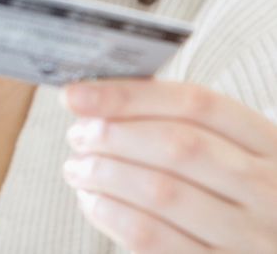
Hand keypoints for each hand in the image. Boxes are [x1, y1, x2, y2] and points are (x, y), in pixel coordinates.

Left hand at [58, 78, 276, 252]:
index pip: (195, 103)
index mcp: (270, 144)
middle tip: (77, 136)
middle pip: (178, 145)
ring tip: (76, 168)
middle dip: (113, 135)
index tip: (76, 95)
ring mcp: (252, 238)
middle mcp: (269, 189)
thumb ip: (176, 122)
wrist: (266, 245)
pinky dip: (111, 214)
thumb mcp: (230, 151)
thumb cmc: (234, 192)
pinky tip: (92, 201)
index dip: (128, 95)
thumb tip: (95, 99)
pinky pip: (154, 240)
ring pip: (161, 192)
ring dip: (104, 175)